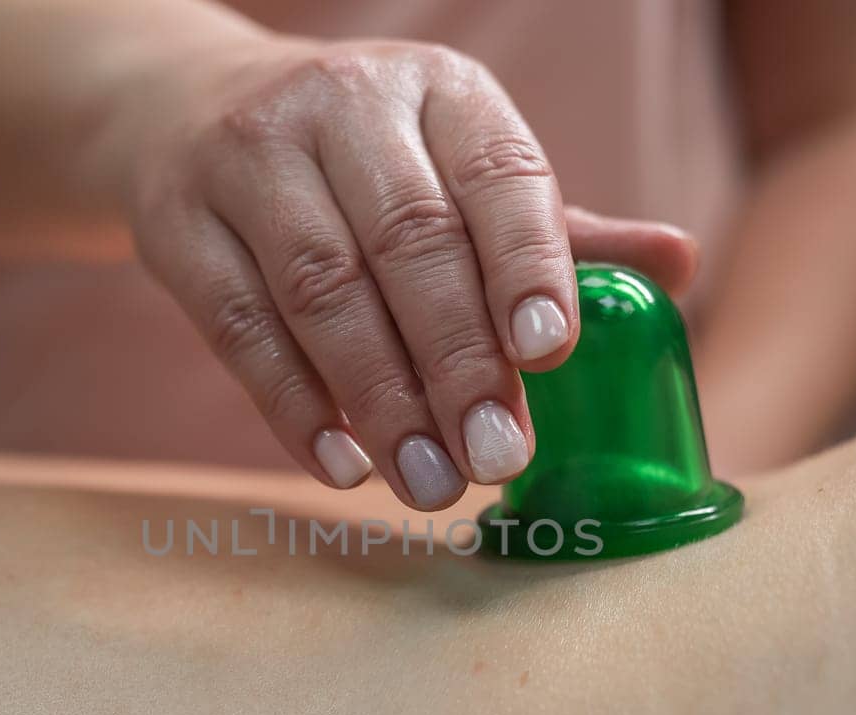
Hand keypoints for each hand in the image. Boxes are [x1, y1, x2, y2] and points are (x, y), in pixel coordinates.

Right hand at [124, 36, 696, 508]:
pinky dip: (295, 407)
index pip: (498, 172)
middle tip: (496, 459)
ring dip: (383, 400)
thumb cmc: (361, 159)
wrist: (183, 109)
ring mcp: (248, 160)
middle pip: (408, 243)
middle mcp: (342, 107)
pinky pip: (239, 326)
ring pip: (321, 289)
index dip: (527, 265)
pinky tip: (344, 465)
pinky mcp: (178, 223)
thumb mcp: (456, 164)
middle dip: (459, 363)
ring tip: (429, 482)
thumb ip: (553, 228)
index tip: (551, 355)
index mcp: (439, 91)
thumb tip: (677, 266)